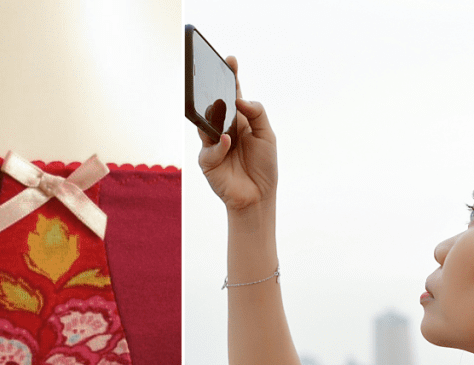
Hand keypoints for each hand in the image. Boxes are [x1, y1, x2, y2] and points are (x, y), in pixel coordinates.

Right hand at [198, 56, 277, 211]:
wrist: (259, 196)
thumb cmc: (264, 166)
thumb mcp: (267, 135)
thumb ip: (257, 113)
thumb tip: (239, 99)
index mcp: (240, 121)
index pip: (233, 94)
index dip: (231, 77)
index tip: (231, 60)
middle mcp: (224, 129)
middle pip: (215, 103)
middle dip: (213, 89)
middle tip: (214, 76)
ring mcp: (213, 143)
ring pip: (206, 122)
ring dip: (213, 115)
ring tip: (220, 108)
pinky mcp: (207, 160)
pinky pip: (210, 148)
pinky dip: (219, 144)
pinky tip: (228, 141)